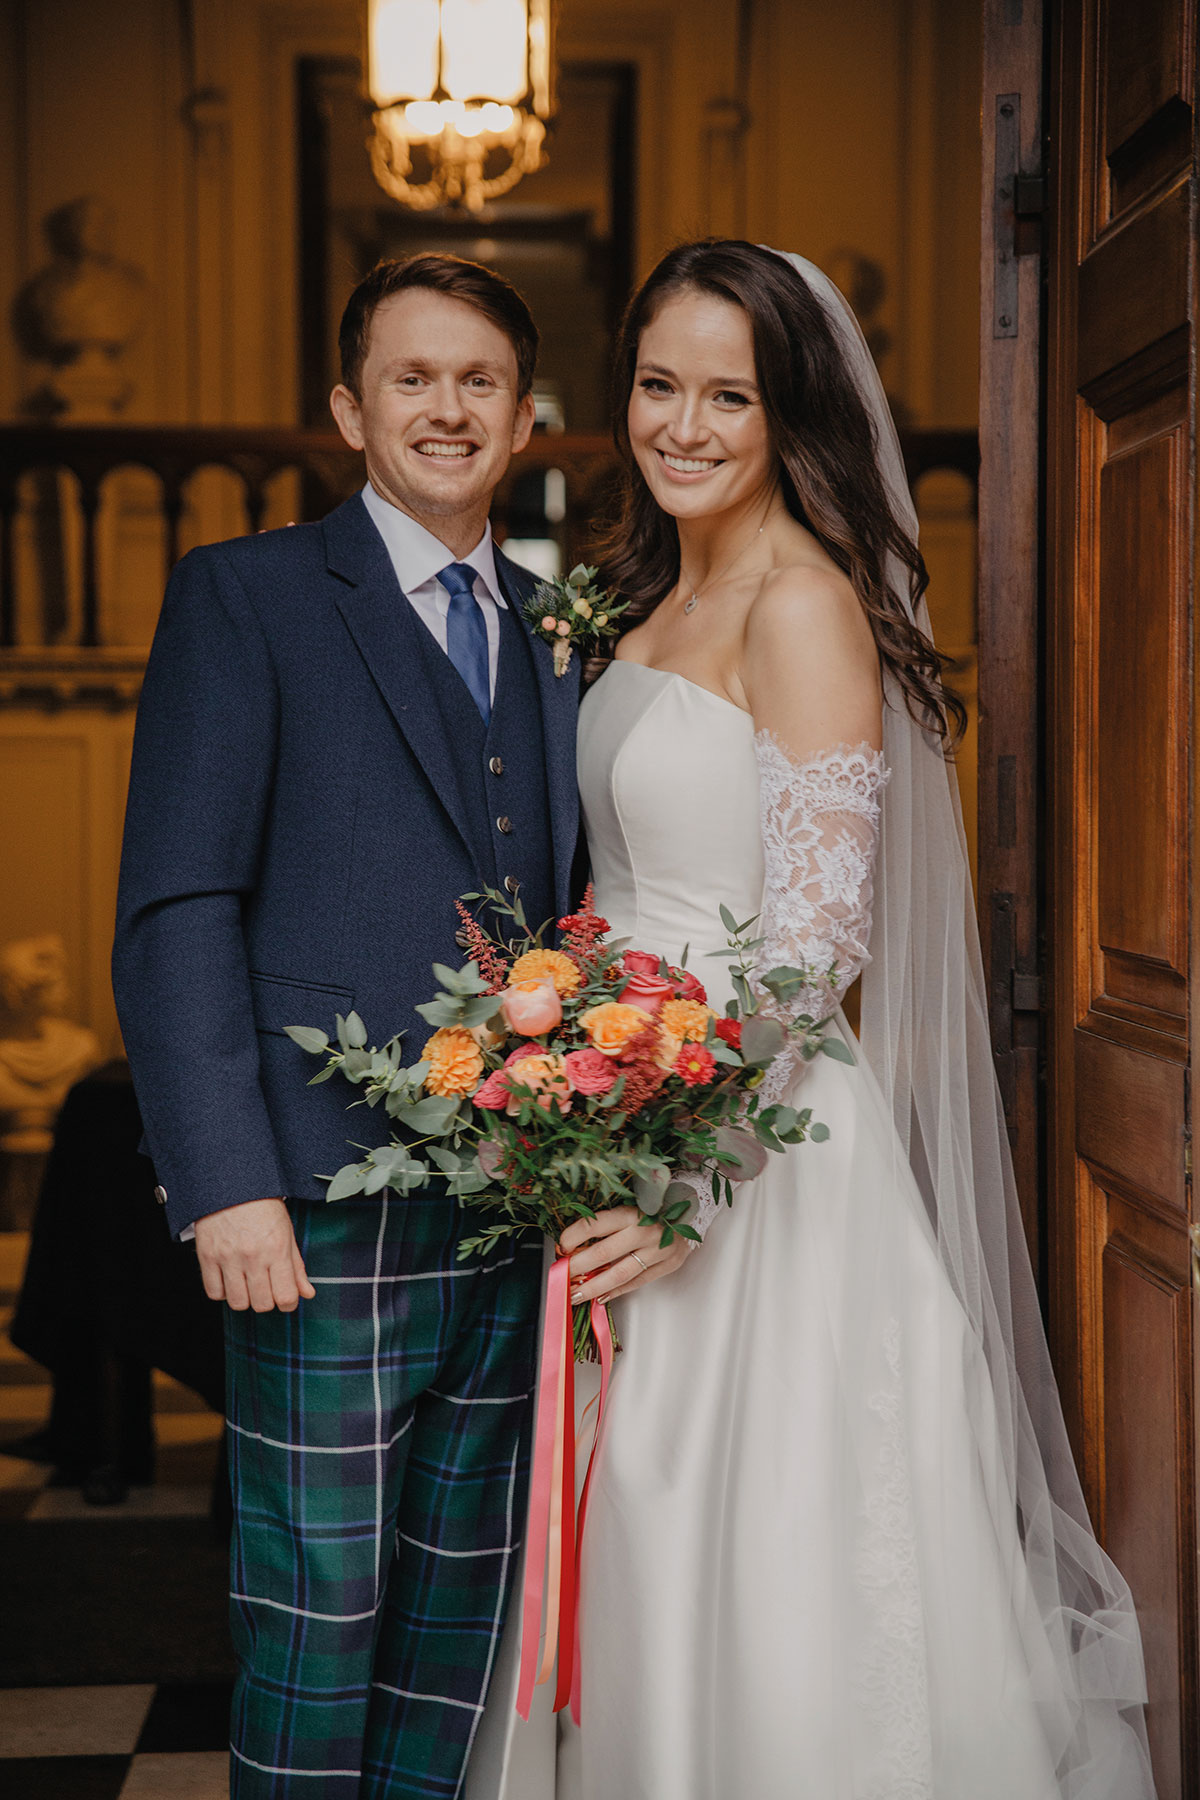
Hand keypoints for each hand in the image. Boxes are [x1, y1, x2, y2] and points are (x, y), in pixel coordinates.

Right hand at [194, 1197, 315, 1312]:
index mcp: (276, 1249)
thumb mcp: (287, 1232)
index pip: (286, 1296)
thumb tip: (307, 1293)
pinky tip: (230, 1278)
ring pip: (237, 1303)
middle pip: (261, 1304)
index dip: (288, 1302)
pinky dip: (223, 1291)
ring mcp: (228, 1257)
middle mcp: (252, 1256)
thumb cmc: (263, 1206)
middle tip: (266, 1287)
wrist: (233, 1184)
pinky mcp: (207, 1256)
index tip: (286, 1297)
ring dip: (245, 1298)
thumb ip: (296, 1267)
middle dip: (267, 1301)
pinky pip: (214, 1292)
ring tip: (247, 1283)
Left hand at [559, 1206, 693, 1305]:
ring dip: (594, 1287)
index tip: (561, 1246)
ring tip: (576, 1295)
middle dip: (578, 1267)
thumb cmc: (656, 1204)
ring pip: (620, 1274)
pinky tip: (600, 1297)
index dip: (573, 1237)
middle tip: (561, 1275)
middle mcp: (646, 1230)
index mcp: (633, 1210)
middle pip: (604, 1253)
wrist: (694, 1209)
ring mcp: (659, 1250)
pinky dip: (617, 1291)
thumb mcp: (631, 1202)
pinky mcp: (669, 1264)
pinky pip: (638, 1282)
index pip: (595, 1225)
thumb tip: (574, 1243)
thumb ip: (608, 1220)